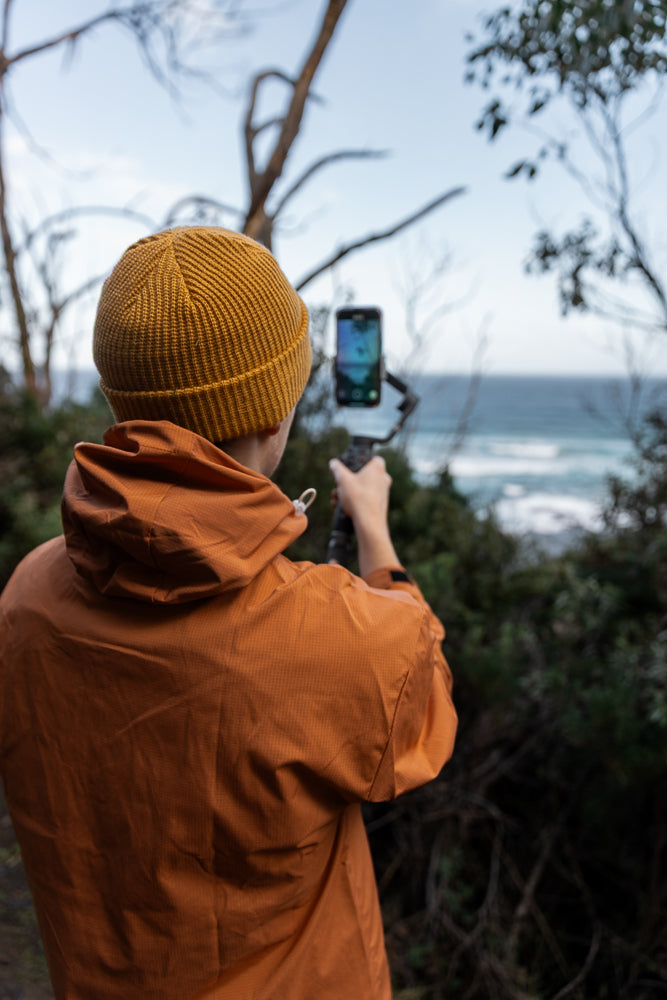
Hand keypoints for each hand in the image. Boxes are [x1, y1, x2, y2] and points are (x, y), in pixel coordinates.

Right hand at [328, 456, 399, 575]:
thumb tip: (333, 463)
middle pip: (362, 475)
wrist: (368, 522)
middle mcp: (383, 478)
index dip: (356, 462)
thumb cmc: (359, 498)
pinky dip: (354, 501)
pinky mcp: (379, 504)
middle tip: (337, 487)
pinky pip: (365, 498)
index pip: (369, 458)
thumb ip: (337, 469)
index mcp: (377, 467)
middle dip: (346, 482)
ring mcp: (383, 492)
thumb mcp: (342, 479)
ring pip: (362, 487)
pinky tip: (342, 507)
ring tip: (336, 499)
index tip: (347, 468)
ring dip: (347, 492)